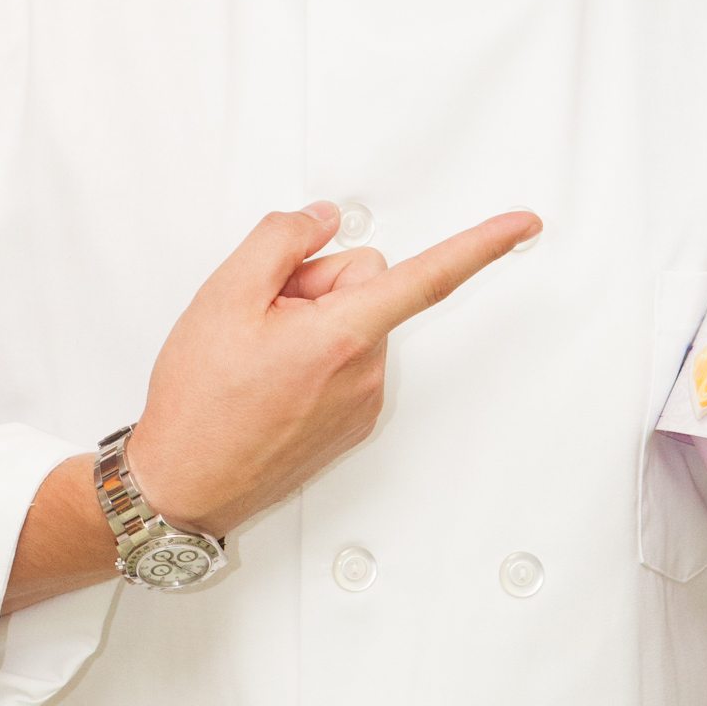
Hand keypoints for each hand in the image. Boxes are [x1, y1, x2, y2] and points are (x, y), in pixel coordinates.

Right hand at [129, 199, 539, 538]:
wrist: (182, 486)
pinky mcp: (351, 423)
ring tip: (257, 358)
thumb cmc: (198, 402)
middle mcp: (366, 373)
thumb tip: (323, 219)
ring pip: (353, 322)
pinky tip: (268, 380)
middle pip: (366, 283)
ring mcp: (362, 403)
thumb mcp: (223, 297)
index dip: (481, 246)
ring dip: (311, 323)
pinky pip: (346, 360)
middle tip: (259, 317)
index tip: (524, 225)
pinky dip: (313, 356)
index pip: (428, 278)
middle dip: (318, 283)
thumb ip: (281, 240)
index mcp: (343, 337)